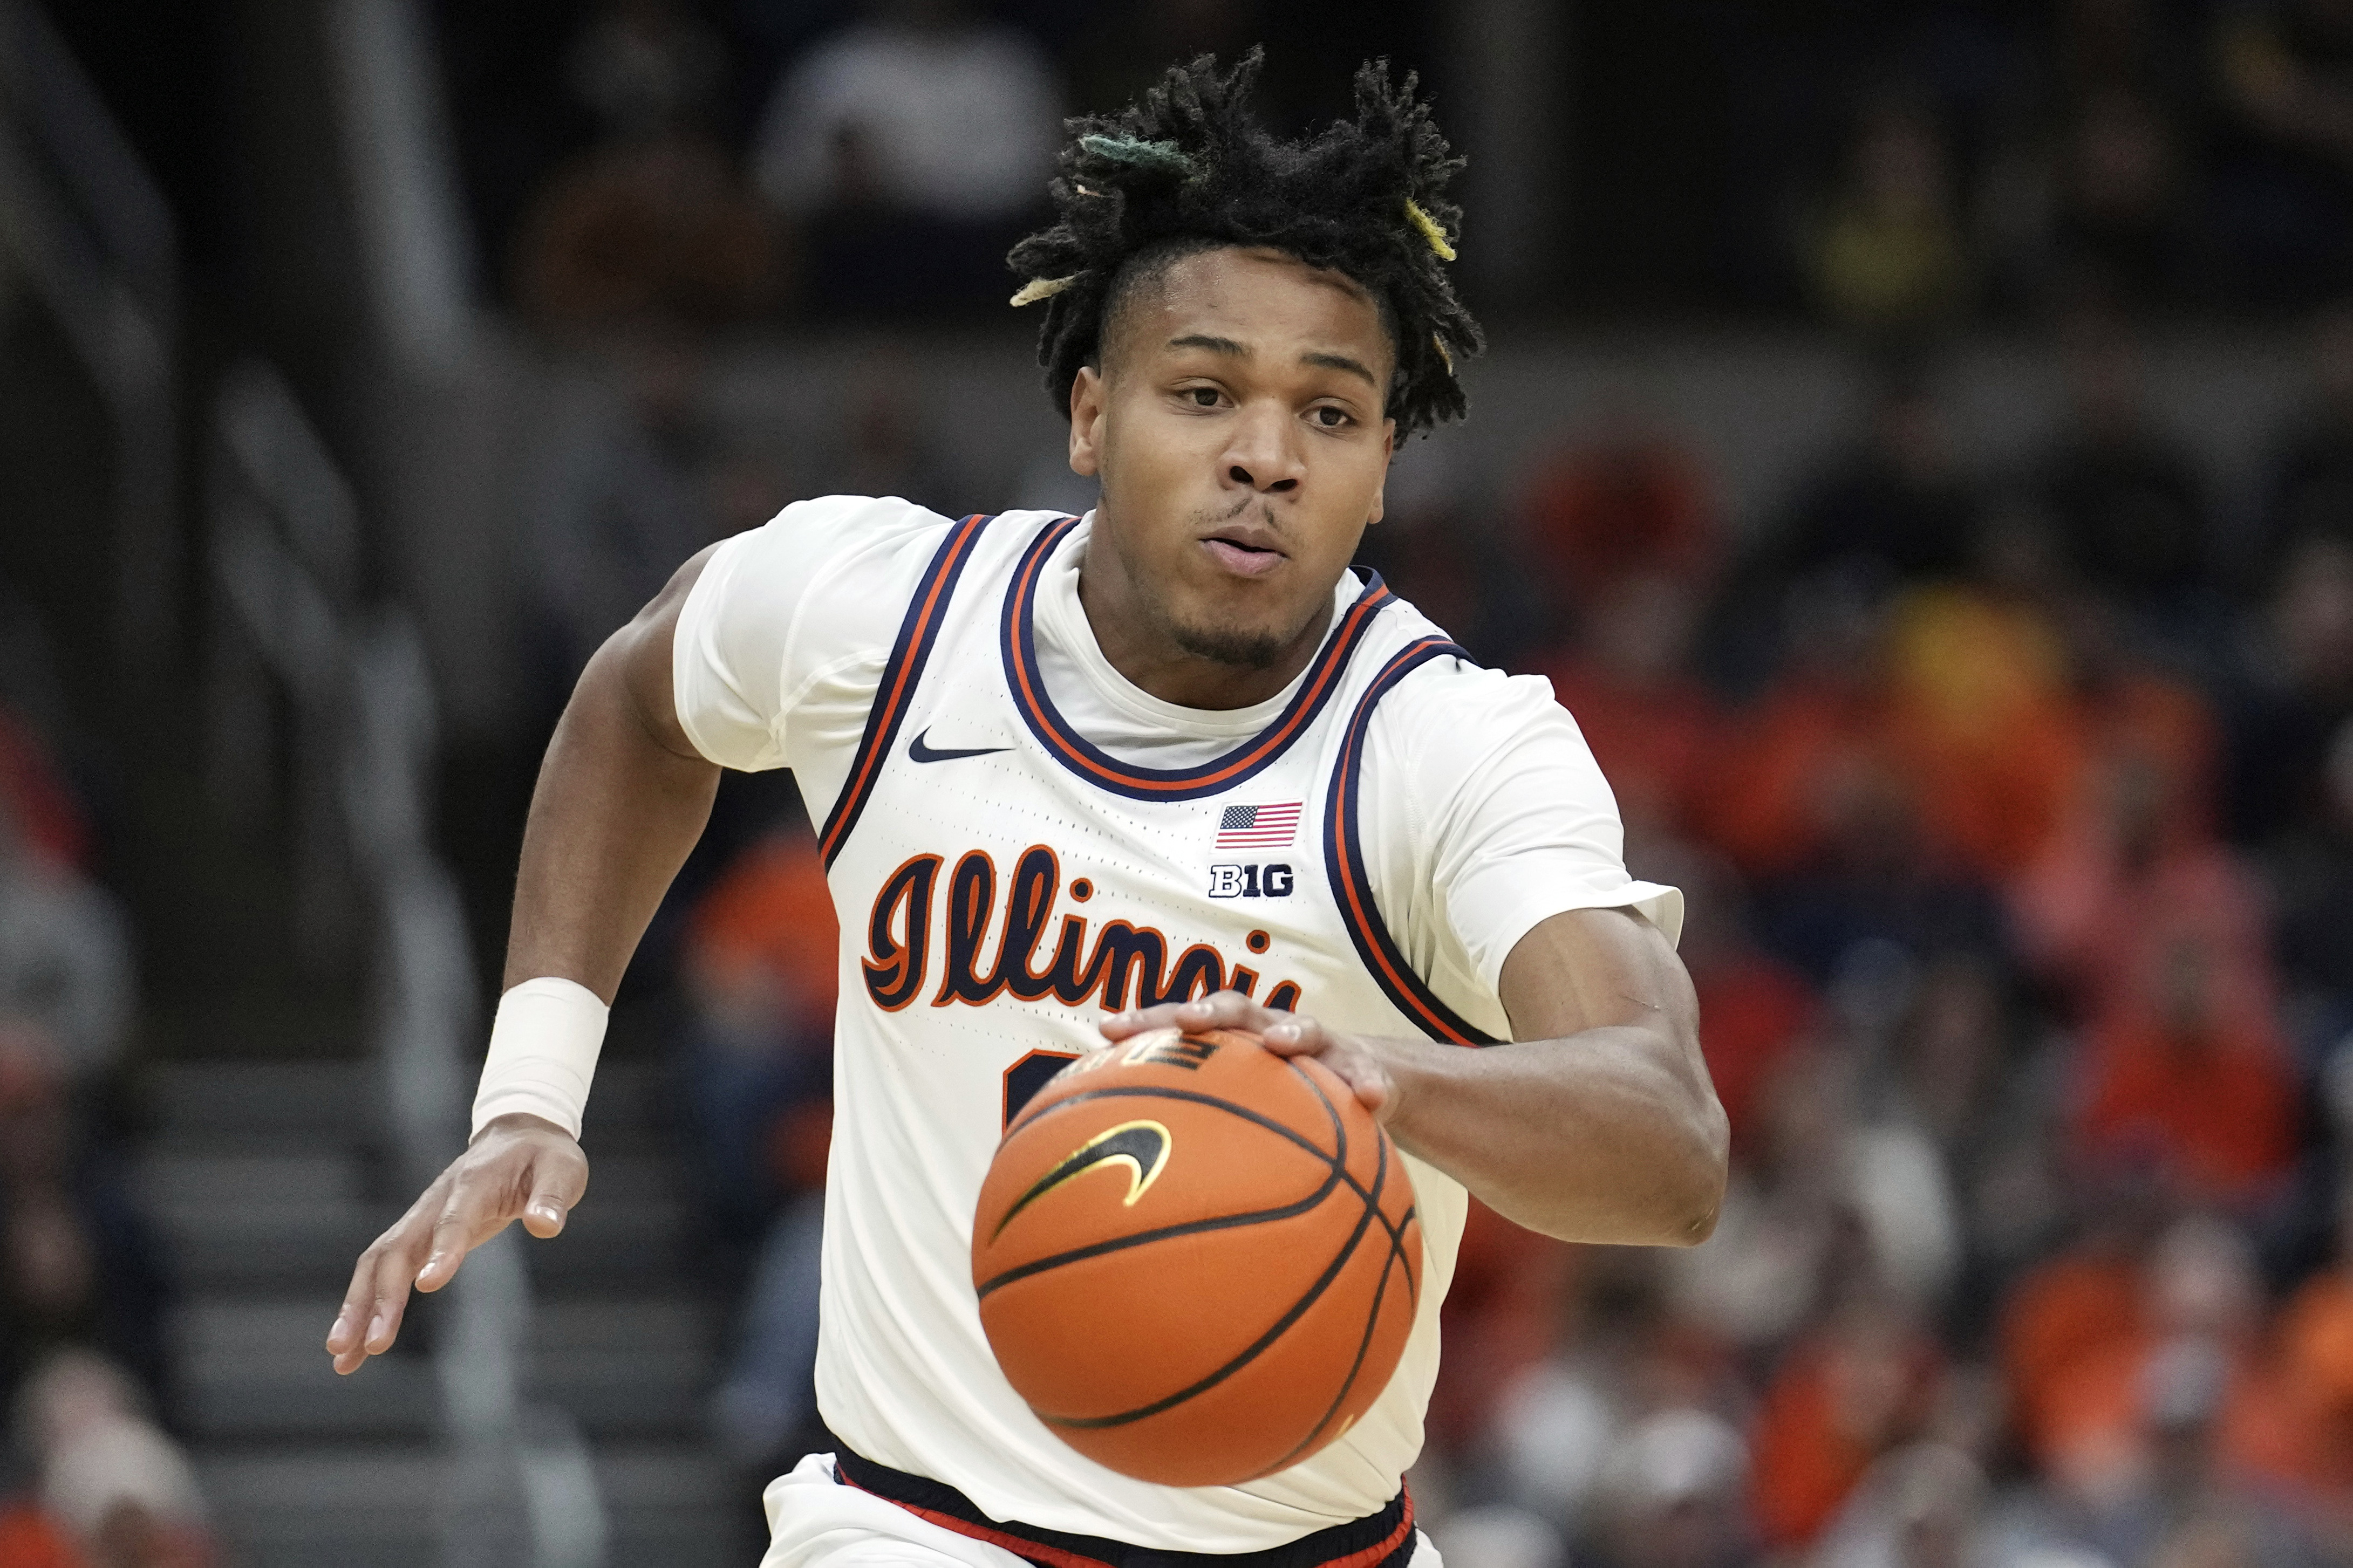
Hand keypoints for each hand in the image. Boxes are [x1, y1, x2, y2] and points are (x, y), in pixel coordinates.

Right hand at [324, 1113, 587, 1373]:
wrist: (520, 1135)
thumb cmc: (545, 1156)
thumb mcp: (562, 1169)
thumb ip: (552, 1198)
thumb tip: (545, 1226)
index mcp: (474, 1184)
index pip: (453, 1220)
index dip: (442, 1250)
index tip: (428, 1285)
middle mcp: (437, 1203)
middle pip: (397, 1249)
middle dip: (381, 1297)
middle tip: (372, 1344)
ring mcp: (422, 1219)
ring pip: (379, 1263)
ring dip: (358, 1308)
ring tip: (343, 1357)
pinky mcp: (420, 1236)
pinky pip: (385, 1272)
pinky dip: (367, 1307)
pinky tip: (356, 1346)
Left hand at [1099, 990, 1412, 1124]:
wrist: (1364, 1084)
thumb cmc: (1286, 1103)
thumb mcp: (1244, 1115)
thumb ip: (1199, 1136)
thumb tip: (1129, 1185)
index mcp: (1234, 1042)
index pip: (1183, 1023)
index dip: (1146, 1022)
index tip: (1107, 1031)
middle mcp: (1271, 1033)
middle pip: (1237, 1010)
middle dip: (1210, 1012)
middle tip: (1187, 1022)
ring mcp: (1319, 1047)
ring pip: (1307, 1029)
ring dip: (1294, 1032)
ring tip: (1283, 1044)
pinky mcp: (1363, 1068)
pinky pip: (1369, 1076)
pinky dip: (1369, 1085)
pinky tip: (1371, 1101)